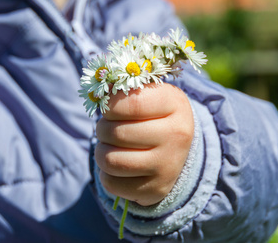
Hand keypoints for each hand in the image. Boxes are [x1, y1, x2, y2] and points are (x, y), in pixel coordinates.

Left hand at [95, 83, 193, 205]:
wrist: (179, 149)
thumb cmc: (154, 114)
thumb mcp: (149, 93)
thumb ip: (125, 88)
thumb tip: (97, 93)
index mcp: (175, 104)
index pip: (132, 103)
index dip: (110, 105)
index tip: (109, 107)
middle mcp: (176, 135)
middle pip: (116, 133)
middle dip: (102, 129)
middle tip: (107, 128)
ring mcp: (168, 165)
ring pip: (110, 160)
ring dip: (101, 152)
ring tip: (109, 146)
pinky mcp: (156, 189)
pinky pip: (112, 184)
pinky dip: (106, 174)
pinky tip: (118, 165)